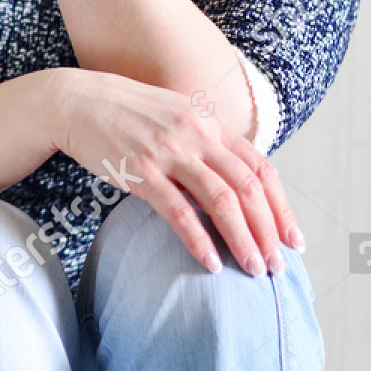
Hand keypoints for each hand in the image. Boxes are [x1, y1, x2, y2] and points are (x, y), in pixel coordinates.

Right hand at [46, 67, 301, 276]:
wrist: (76, 102)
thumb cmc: (126, 113)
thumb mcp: (176, 115)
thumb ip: (207, 141)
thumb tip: (236, 176)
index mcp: (209, 122)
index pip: (260, 168)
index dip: (282, 207)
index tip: (294, 240)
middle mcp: (195, 135)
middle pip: (248, 187)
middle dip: (269, 231)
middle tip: (278, 266)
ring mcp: (168, 152)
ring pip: (222, 200)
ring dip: (243, 239)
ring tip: (254, 269)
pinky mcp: (140, 171)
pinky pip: (178, 211)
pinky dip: (199, 240)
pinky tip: (212, 262)